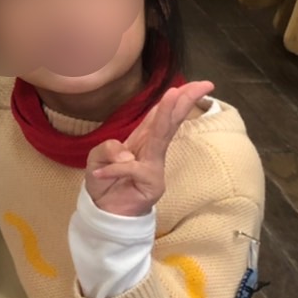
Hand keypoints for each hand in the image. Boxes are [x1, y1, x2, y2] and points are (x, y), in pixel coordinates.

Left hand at [84, 80, 213, 216]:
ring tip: (173, 95)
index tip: (191, 84)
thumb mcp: (96, 160)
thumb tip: (125, 153)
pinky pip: (129, 168)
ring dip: (166, 115)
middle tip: (201, 85)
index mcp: (141, 141)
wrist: (104, 213)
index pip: (159, 116)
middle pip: (169, 122)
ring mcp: (154, 167)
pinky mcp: (150, 183)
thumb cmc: (105, 183)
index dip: (173, 100)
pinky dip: (112, 169)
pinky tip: (99, 174)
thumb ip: (106, 149)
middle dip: (184, 101)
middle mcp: (151, 151)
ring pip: (159, 137)